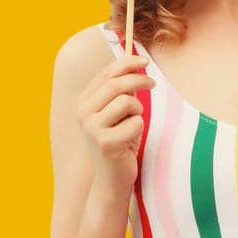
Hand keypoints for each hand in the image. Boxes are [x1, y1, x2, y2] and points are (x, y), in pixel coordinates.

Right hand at [76, 53, 154, 187]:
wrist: (113, 176)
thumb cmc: (120, 139)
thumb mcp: (120, 111)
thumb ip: (123, 90)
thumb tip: (137, 64)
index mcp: (84, 102)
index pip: (105, 73)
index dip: (126, 63)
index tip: (145, 61)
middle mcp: (83, 113)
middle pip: (115, 84)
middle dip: (139, 80)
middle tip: (153, 84)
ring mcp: (92, 129)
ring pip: (126, 102)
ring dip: (138, 111)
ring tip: (134, 124)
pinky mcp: (105, 143)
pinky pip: (135, 123)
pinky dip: (139, 129)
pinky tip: (131, 140)